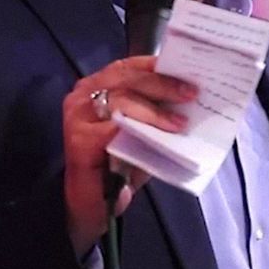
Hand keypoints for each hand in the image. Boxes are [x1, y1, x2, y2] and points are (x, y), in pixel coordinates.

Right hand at [62, 55, 196, 255]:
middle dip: (161, 84)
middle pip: (125, 77)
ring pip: (121, 99)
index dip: (155, 64)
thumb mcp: (140, 130)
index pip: (128, 66)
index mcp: (97, 85)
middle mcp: (83, 94)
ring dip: (155, 111)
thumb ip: (154, 110)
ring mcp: (78, 115)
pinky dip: (141, 128)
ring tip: (180, 122)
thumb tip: (187, 96)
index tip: (184, 65)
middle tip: (190, 93)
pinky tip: (160, 136)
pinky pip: (114, 127)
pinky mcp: (79, 139)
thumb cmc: (118, 163)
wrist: (91, 203)